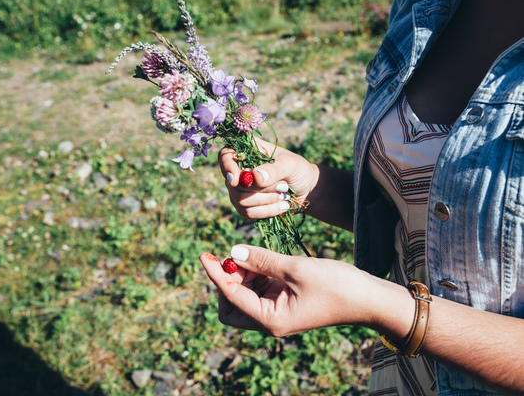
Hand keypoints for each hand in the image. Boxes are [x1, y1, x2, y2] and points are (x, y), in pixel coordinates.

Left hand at [199, 245, 388, 336]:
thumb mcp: (295, 268)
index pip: (230, 296)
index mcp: (270, 320)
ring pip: (245, 296)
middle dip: (228, 281)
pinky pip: (261, 290)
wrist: (367, 298)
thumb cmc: (336, 285)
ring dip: (243, 275)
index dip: (216, 274)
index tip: (204, 254)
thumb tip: (232, 251)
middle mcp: (270, 321)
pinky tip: (265, 259)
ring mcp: (277, 312)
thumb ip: (261, 260)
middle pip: (231, 305)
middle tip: (235, 256)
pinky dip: (257, 274)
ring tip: (254, 253)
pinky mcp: (285, 303)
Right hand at [218, 138, 318, 219]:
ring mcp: (240, 190)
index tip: (237, 179)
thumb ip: (274, 169)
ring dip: (266, 201)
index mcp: (247, 152)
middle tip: (283, 185)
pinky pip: (247, 213)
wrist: (307, 189)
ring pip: (240, 201)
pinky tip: (282, 206)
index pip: (225, 156)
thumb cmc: (298, 170)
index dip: (227, 167)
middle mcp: (239, 170)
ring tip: (284, 195)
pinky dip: (266, 211)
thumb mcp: (290, 165)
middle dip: (260, 190)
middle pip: (233, 185)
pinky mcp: (246, 206)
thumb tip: (255, 178)